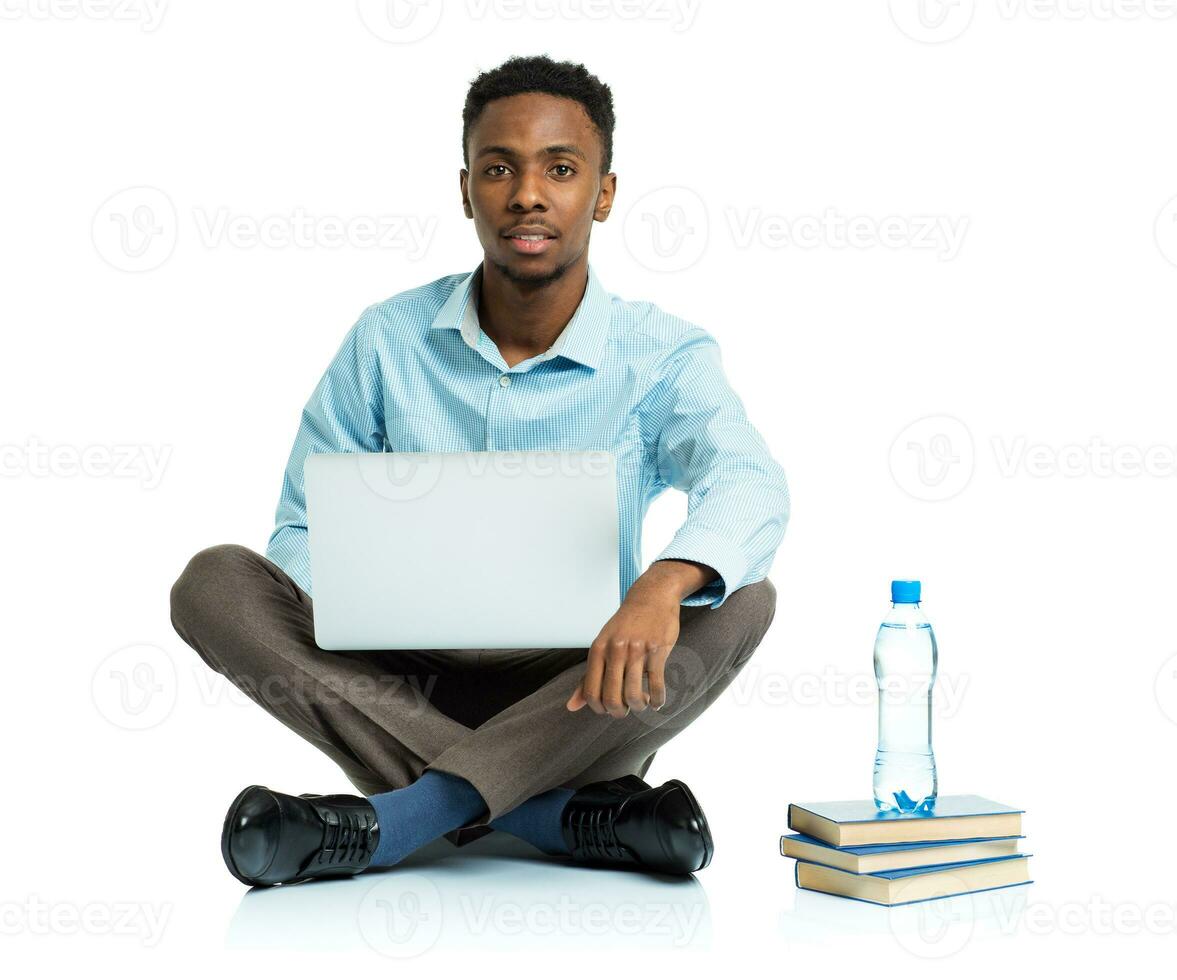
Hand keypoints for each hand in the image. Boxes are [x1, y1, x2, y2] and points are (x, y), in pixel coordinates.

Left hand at [565, 590, 680, 716]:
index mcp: (598, 650)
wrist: (651, 597)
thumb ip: (588, 677)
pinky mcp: (657, 650)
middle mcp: (615, 650)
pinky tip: (656, 701)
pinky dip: (657, 700)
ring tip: (642, 702)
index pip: (591, 692)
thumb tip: (571, 707)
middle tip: (627, 709)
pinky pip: (656, 685)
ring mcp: (637, 650)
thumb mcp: (602, 646)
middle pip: (612, 698)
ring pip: (634, 695)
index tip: (609, 709)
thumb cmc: (625, 626)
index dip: (600, 709)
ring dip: (639, 706)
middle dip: (620, 712)